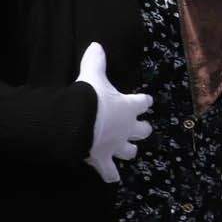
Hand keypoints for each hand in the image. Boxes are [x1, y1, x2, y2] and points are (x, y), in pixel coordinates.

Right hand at [78, 42, 152, 182]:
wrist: (78, 124)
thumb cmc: (89, 99)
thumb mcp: (91, 76)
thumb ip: (95, 62)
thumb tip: (97, 44)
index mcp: (128, 107)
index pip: (143, 102)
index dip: (143, 101)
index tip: (144, 100)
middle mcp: (127, 128)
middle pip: (143, 130)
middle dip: (141, 129)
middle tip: (136, 127)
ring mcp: (116, 145)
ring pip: (130, 151)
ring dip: (128, 149)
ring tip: (125, 149)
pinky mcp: (103, 160)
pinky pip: (110, 173)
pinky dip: (110, 175)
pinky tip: (110, 177)